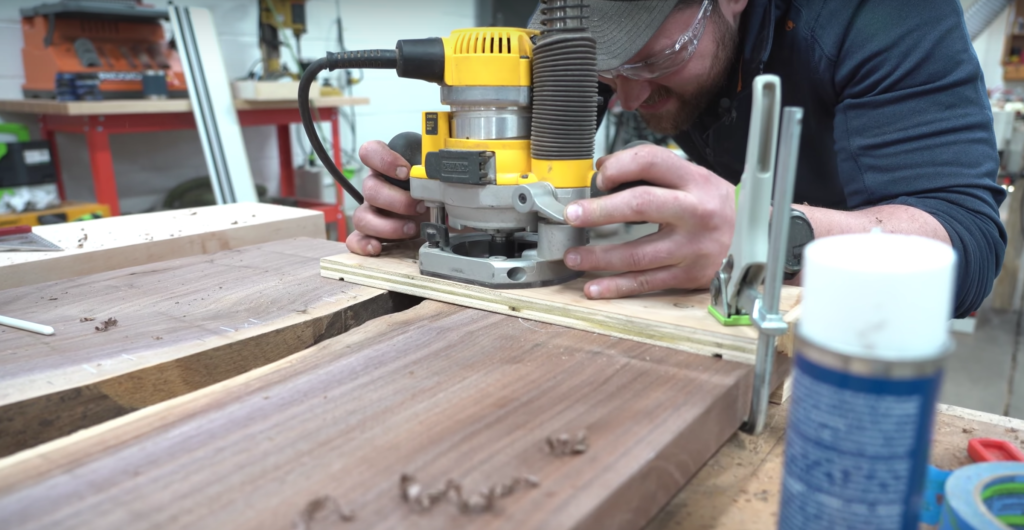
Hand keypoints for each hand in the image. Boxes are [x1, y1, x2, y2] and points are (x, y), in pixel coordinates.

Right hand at [346, 140, 427, 255]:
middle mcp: (375, 188)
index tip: (405, 171)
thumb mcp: (435, 176)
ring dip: (387, 225)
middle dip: (397, 200)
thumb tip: (450, 168)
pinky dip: (363, 244)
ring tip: (411, 229)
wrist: (437, 214)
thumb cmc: (432, 191)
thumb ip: (436, 169)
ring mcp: (371, 212)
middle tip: (420, 206)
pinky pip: (356, 239)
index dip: (384, 160)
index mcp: (386, 168)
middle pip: (370, 189)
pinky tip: (377, 247)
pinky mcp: (371, 234)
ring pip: (362, 216)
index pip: (370, 153)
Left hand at [562, 145, 734, 298]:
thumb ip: (651, 171)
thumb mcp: (692, 178)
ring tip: (574, 256)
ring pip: (637, 253)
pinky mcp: (689, 275)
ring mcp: (692, 248)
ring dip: (599, 257)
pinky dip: (617, 287)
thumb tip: (602, 170)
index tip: (598, 177)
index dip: (618, 166)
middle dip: (600, 211)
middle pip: (641, 205)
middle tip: (572, 215)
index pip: (650, 162)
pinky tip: (594, 288)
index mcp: (694, 180)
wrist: (755, 238)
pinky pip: (646, 282)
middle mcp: (695, 212)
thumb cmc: (713, 205)